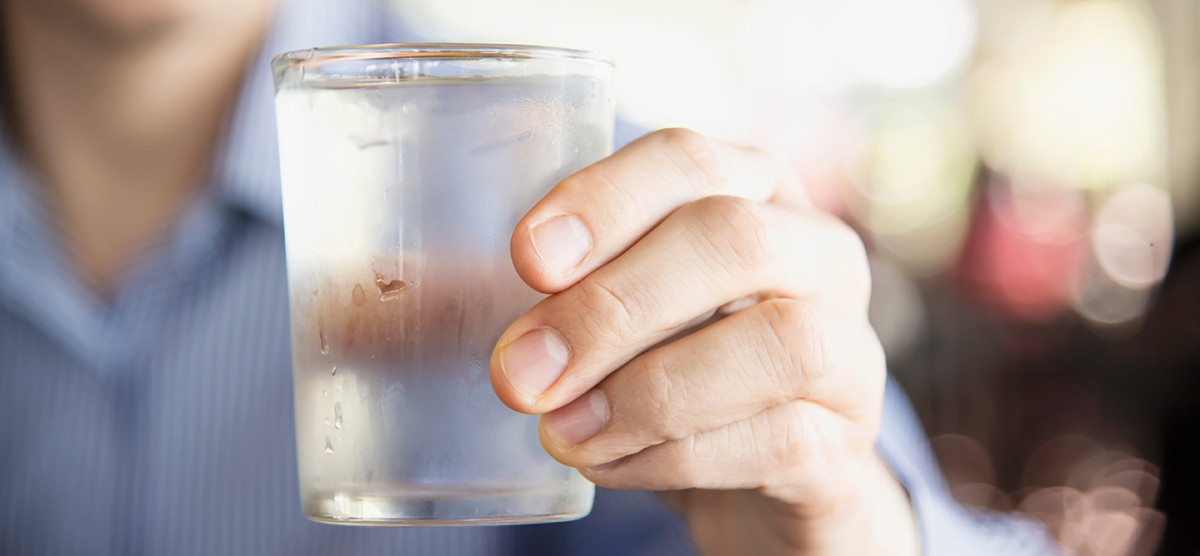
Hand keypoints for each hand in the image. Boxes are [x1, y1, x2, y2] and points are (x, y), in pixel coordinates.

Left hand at [489, 129, 918, 554]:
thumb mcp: (618, 317)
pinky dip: (678, 459)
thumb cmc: (674, 373)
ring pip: (779, 342)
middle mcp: (819, 258)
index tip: (527, 259)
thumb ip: (542, 295)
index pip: (690, 159)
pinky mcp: (849, 446)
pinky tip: (613, 468)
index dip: (606, 198)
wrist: (766, 484)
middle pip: (734, 238)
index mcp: (755, 196)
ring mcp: (850, 352)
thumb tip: (396, 305)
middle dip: (612, 306)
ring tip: (562, 434)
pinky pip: (782, 439)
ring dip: (650, 391)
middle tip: (519, 374)